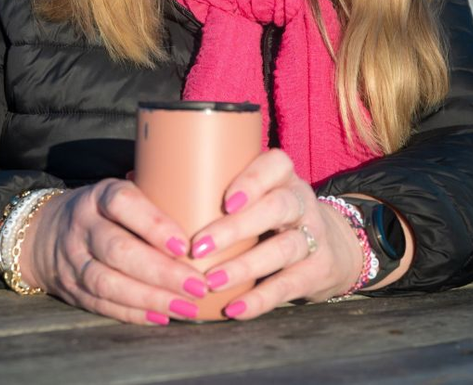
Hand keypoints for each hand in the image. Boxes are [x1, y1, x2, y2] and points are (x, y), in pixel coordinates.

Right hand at [18, 179, 209, 324]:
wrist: (43, 233)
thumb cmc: (103, 211)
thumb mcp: (119, 192)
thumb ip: (154, 194)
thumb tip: (206, 200)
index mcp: (99, 196)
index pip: (122, 204)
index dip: (153, 224)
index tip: (184, 245)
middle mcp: (82, 226)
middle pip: (118, 250)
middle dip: (161, 272)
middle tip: (198, 285)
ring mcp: (74, 260)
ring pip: (109, 283)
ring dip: (151, 298)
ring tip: (187, 307)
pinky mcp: (72, 289)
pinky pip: (103, 304)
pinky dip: (135, 313)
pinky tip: (163, 316)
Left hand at [187, 149, 364, 319]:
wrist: (332, 246)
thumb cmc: (270, 215)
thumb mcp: (259, 194)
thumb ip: (214, 188)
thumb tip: (140, 181)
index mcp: (282, 177)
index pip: (276, 165)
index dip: (252, 181)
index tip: (224, 202)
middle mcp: (301, 202)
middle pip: (276, 208)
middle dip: (236, 228)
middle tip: (198, 246)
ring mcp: (313, 236)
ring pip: (284, 247)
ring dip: (245, 266)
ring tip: (211, 281)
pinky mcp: (317, 270)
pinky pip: (289, 285)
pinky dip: (261, 299)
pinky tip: (234, 308)